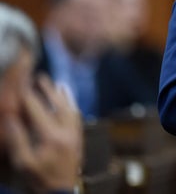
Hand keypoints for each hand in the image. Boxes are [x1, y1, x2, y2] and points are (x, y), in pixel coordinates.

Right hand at [4, 74, 82, 193]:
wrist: (61, 192)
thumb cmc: (39, 178)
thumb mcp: (23, 162)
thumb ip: (17, 138)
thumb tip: (11, 116)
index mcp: (52, 136)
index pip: (38, 110)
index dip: (29, 96)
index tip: (22, 84)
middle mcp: (68, 131)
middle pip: (58, 104)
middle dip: (47, 90)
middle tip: (40, 77)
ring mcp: (76, 134)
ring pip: (70, 108)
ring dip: (62, 95)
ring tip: (55, 84)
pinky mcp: (79, 138)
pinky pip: (77, 116)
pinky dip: (71, 105)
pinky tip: (67, 100)